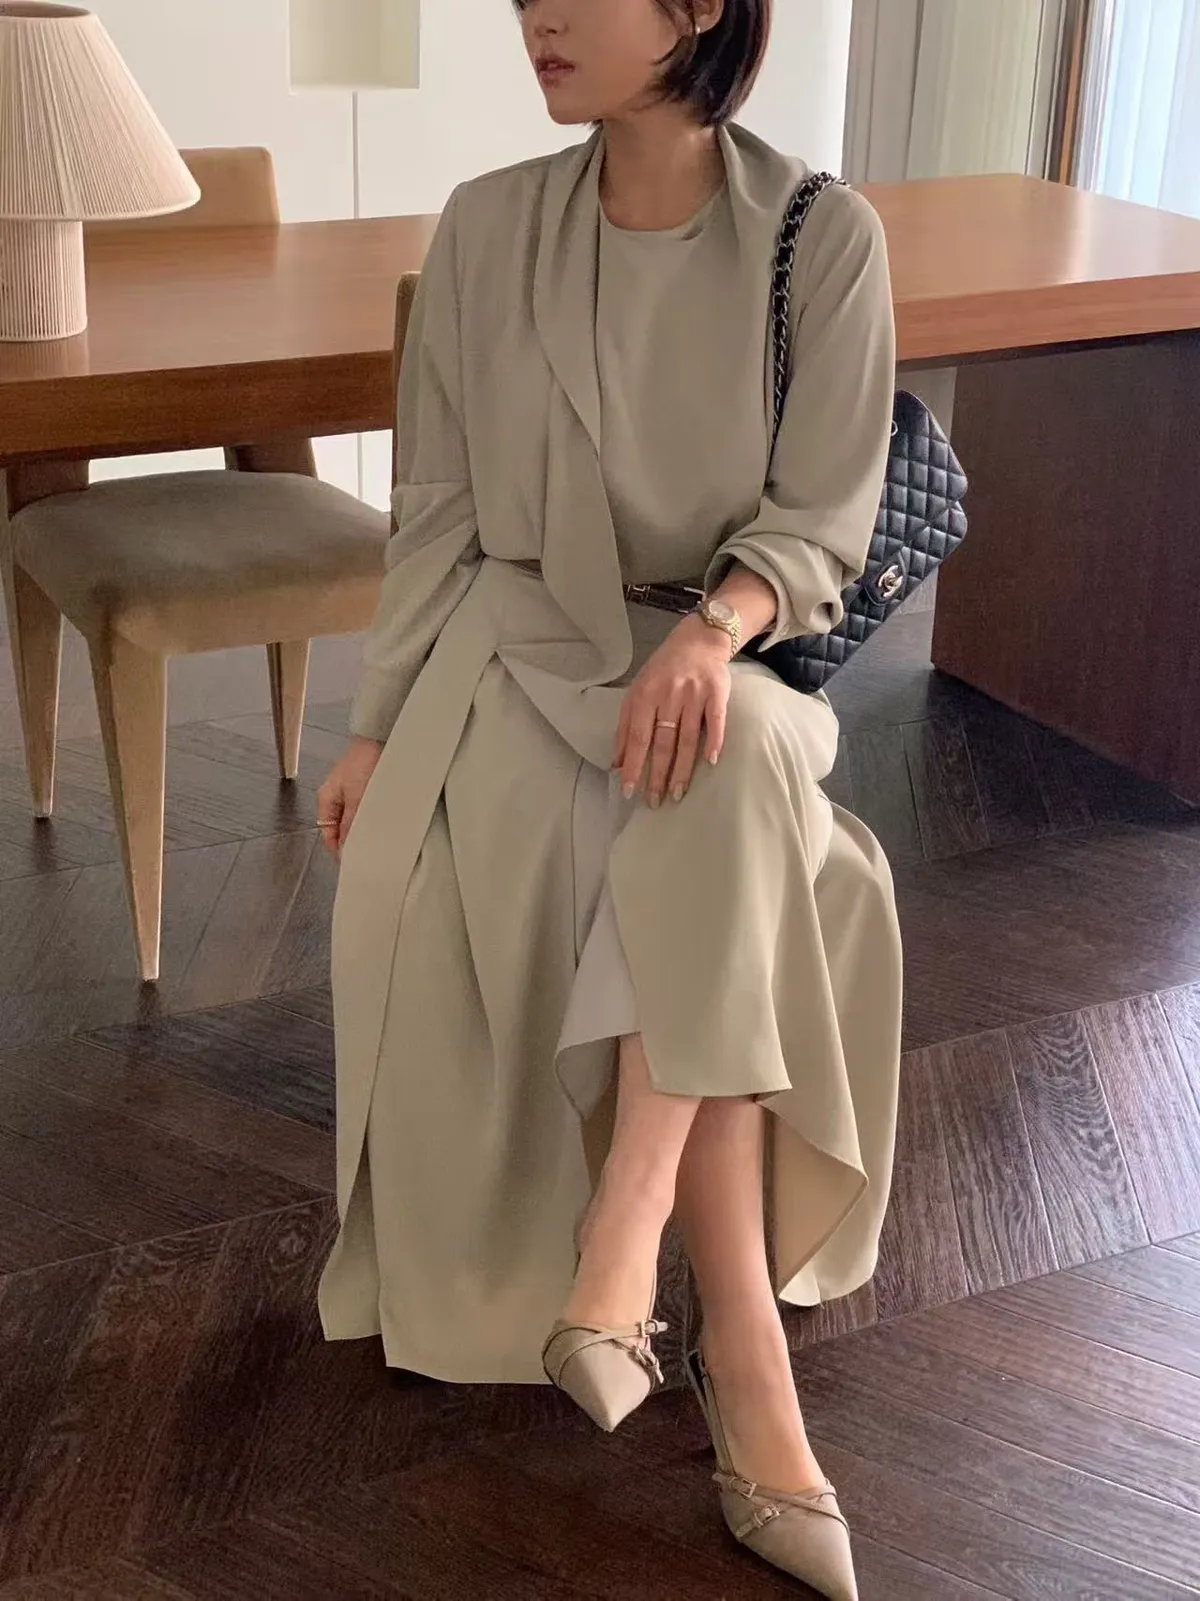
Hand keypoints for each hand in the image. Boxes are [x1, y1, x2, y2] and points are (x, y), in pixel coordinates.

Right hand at [317, 737, 384, 859]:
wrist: (383, 735)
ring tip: (379, 841)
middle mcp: (338, 796)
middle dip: (353, 841)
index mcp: (327, 798)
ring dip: (365, 829)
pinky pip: (368, 809)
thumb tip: (346, 848)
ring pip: (356, 819)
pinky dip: (374, 818)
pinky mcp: (368, 786)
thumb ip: (352, 824)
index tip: (353, 863)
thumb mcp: (357, 797)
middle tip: (369, 854)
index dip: (338, 849)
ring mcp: (353, 791)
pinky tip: (385, 823)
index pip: (328, 833)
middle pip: (342, 828)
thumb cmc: (365, 760)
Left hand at [614, 614, 730, 806]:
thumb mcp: (638, 690)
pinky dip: (714, 741)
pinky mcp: (717, 692)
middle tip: (654, 802)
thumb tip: (616, 763)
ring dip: (682, 769)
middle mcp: (669, 695)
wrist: (699, 640)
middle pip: (662, 742)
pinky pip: (716, 720)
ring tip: (676, 793)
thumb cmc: (664, 670)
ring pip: (687, 738)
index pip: (637, 737)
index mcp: (645, 695)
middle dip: (656, 775)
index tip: (629, 791)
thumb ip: (626, 725)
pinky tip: (710, 762)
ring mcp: (694, 694)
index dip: (633, 765)